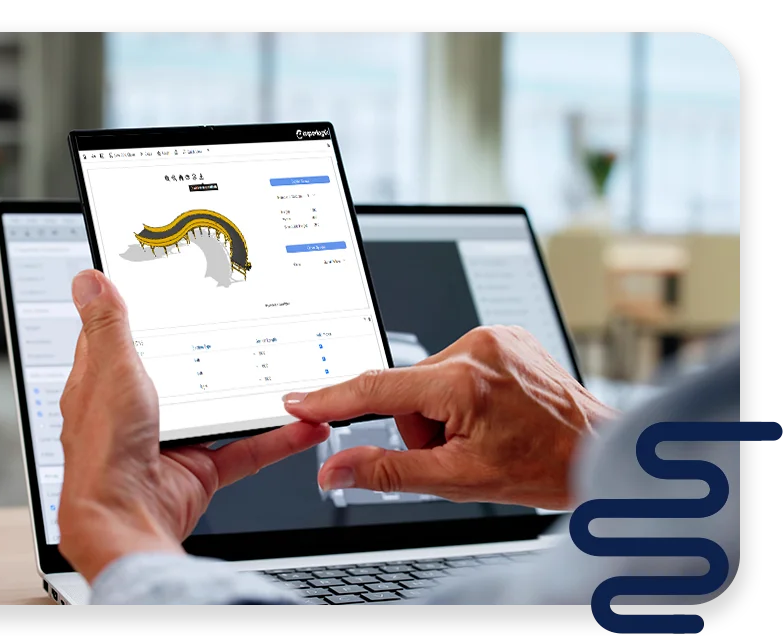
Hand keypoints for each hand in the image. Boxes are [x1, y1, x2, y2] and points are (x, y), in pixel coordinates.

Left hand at [58, 270, 329, 581]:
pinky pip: (246, 448)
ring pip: (220, 409)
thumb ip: (107, 326)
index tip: (170, 291)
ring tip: (283, 371)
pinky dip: (277, 439)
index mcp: (106, 385)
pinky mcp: (200, 468)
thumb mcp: (110, 370)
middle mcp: (138, 413)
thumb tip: (88, 280)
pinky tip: (303, 424)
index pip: (121, 340)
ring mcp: (171, 440)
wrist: (126, 521)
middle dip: (210, 350)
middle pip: (179, 371)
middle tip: (242, 320)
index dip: (142, 314)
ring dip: (251, 395)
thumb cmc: (104, 453)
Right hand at [283, 325, 616, 510]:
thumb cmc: (543, 466)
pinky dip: (459, 393)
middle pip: (406, 389)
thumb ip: (386, 472)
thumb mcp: (456, 480)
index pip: (376, 389)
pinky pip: (455, 364)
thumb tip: (336, 469)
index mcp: (463, 381)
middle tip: (457, 450)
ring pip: (429, 379)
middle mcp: (477, 346)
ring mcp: (493, 336)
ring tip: (481, 432)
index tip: (299, 400)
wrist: (597, 449)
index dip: (331, 398)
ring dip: (440, 411)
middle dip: (419, 425)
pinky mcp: (504, 335)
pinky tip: (491, 411)